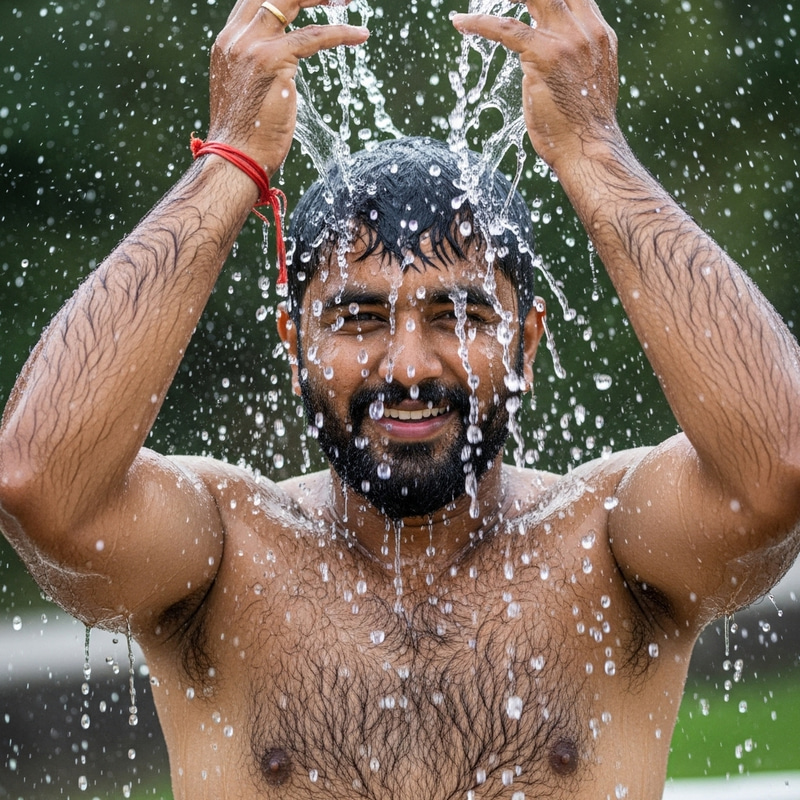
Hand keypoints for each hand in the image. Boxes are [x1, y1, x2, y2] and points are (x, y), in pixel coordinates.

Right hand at [208, 0, 368, 174]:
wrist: (234, 159)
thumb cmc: (244, 139)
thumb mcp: (246, 94)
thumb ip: (257, 72)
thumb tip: (280, 73)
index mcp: (227, 43)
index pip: (253, 2)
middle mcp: (235, 38)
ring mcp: (251, 46)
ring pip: (290, 1)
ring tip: (348, 0)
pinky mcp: (271, 60)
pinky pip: (313, 36)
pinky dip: (340, 33)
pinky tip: (359, 35)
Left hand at [453, 0, 619, 171]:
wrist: (590, 148)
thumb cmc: (585, 128)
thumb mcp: (588, 84)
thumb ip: (574, 64)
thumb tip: (555, 66)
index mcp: (599, 35)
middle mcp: (586, 30)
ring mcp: (566, 40)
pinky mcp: (544, 55)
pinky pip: (506, 28)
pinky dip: (479, 23)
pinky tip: (461, 22)